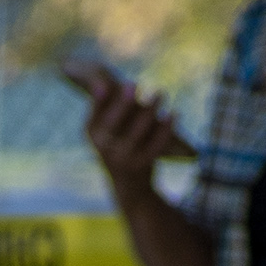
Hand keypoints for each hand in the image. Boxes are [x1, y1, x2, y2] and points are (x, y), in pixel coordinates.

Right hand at [72, 59, 194, 187]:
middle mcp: (104, 147)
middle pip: (114, 123)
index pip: (95, 113)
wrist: (129, 185)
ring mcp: (123, 158)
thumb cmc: (118, 144)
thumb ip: (108, 104)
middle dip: (123, 104)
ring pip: (137, 131)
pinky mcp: (142, 165)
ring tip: (160, 93)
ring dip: (150, 110)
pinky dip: (166, 128)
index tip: (106, 85)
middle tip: (133, 84)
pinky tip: (173, 113)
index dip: (100, 101)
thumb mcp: (107, 127)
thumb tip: (108, 79)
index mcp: (92, 133)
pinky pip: (156, 144)